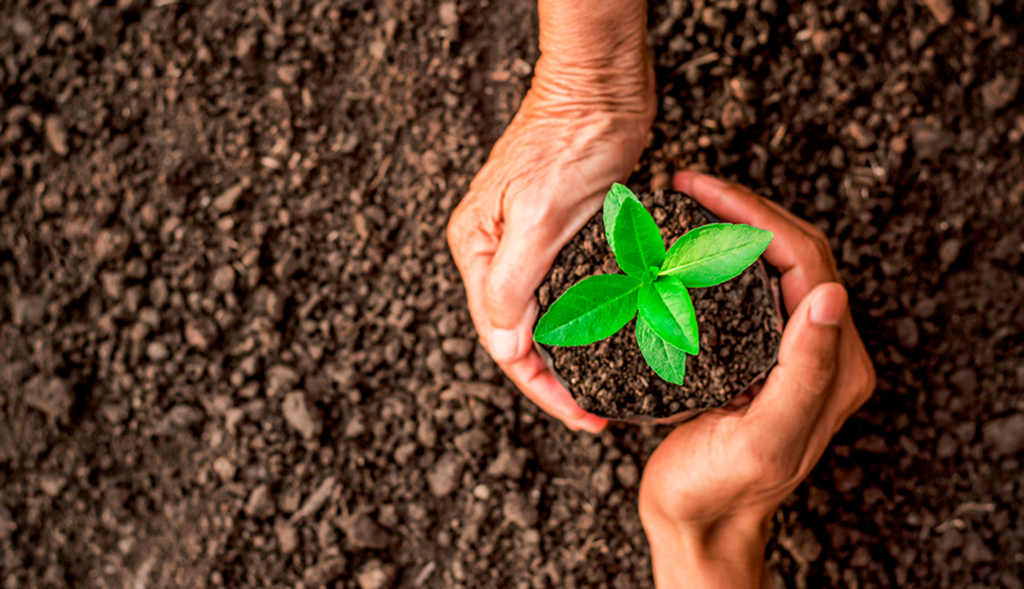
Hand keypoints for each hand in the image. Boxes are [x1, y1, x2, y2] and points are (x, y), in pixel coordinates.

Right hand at [446, 0, 654, 432]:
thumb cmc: (568, 140)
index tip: (581, 416)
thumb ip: (512, 283)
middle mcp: (495, 252)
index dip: (540, 386)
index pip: (502, 340)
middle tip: (595, 414)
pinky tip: (609, 340)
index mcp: (477, 250)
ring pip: (544, 318)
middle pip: (520, 335)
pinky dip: (585, 322)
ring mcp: (526, 244)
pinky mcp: (559, 235)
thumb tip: (503, 344)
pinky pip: (567, 293)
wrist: (601, 86)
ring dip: (571, 355)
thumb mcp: (537, 216)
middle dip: (554, 380)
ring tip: (604, 389)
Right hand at [638, 172, 875, 587]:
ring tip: (686, 203)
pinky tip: (684, 247)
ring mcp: (788, 348)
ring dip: (733, 225)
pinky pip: (747, 286)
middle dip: (743, 208)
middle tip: (688, 185)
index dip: (756, 215)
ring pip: (770, 262)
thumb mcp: (763, 439)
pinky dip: (718, 255)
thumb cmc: (720, 489)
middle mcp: (819, 349)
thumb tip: (831, 294)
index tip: (701, 191)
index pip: (806, 259)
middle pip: (793, 250)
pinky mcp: (757, 353)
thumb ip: (803, 373)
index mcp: (833, 364)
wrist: (696, 521)